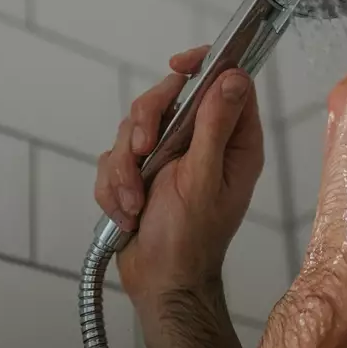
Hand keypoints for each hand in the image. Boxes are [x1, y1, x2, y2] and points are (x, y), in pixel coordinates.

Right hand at [94, 47, 263, 303]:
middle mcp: (202, 142)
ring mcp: (168, 155)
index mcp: (231, 140)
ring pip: (133, 127)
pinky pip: (114, 157)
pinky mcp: (139, 170)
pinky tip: (127, 213)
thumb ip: (215, 126)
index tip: (177, 67)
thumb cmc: (190, 240)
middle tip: (143, 153)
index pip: (224, 79)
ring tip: (134, 202)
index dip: (202, 65)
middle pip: (167, 96)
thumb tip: (232, 77)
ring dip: (125, 168)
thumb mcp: (204, 179)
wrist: (160, 283)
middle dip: (145, 125)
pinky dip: (114, 185)